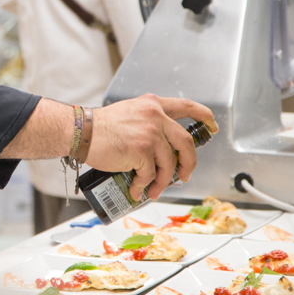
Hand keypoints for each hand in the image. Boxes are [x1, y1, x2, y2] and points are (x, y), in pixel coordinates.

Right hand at [85, 94, 216, 201]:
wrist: (81, 132)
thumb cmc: (99, 127)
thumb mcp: (130, 113)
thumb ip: (149, 122)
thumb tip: (163, 149)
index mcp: (153, 105)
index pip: (187, 106)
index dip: (204, 117)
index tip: (212, 127)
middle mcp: (155, 116)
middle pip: (186, 142)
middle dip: (189, 163)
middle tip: (185, 175)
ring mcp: (151, 133)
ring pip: (169, 164)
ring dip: (163, 181)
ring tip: (152, 189)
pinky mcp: (143, 151)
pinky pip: (152, 174)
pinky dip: (145, 185)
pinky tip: (137, 188)